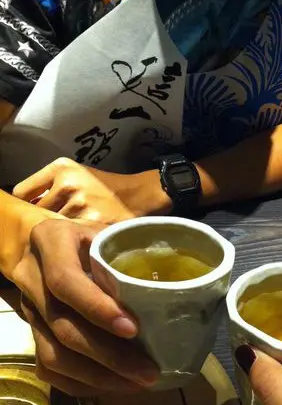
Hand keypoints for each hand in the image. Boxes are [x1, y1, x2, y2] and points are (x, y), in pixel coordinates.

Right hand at [9, 218, 157, 395]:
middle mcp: (32, 277)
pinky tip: (114, 385)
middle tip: (147, 371)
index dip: (97, 308)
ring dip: (97, 376)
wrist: (42, 242)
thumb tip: (183, 281)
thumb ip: (132, 251)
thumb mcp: (107, 231)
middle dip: (108, 355)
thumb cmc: (87, 236)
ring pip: (53, 354)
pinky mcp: (31, 333)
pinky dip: (81, 383)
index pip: (66, 281)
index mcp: (51, 241)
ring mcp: (28, 309)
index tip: (133, 329)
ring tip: (136, 384)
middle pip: (63, 326)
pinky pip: (49, 368)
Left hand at [13, 158, 135, 224]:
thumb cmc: (103, 187)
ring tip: (72, 227)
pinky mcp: (89, 221)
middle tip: (56, 222)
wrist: (136, 195)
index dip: (25, 205)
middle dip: (43, 218)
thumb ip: (50, 185)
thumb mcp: (76, 174)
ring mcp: (78, 203)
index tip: (31, 211)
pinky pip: (69, 234)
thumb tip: (26, 205)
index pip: (22, 192)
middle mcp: (67, 182)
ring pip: (51, 225)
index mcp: (60, 167)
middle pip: (35, 212)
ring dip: (58, 229)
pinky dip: (73, 236)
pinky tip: (82, 234)